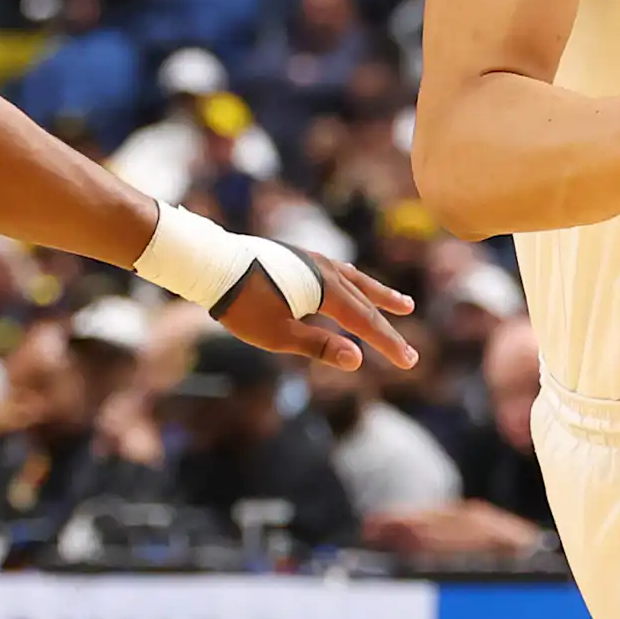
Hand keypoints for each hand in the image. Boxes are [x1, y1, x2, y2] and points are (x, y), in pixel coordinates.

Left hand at [215, 252, 418, 372]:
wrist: (210, 262)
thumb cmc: (242, 303)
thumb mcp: (278, 334)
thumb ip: (319, 346)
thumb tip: (357, 360)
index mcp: (325, 290)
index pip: (366, 322)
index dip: (388, 344)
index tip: (409, 362)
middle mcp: (326, 271)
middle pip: (366, 303)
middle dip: (388, 328)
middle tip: (409, 351)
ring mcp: (313, 260)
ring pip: (357, 281)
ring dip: (380, 296)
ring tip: (403, 304)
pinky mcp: (299, 256)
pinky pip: (339, 271)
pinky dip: (355, 282)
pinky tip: (353, 282)